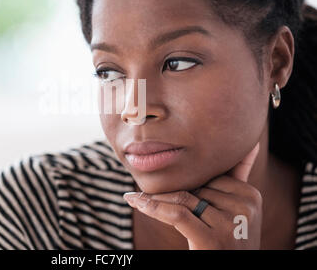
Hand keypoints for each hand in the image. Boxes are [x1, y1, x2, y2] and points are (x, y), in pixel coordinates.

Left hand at [123, 142, 261, 249]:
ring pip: (182, 198)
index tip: (161, 177)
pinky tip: (135, 201)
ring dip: (156, 199)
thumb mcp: (238, 210)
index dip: (185, 180)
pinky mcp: (214, 240)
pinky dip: (153, 207)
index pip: (208, 176)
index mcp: (250, 194)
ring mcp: (231, 224)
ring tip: (136, 198)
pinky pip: (177, 214)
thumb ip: (238, 178)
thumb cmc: (229, 241)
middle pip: (195, 187)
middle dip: (170, 190)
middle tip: (142, 193)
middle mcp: (245, 207)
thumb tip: (248, 145)